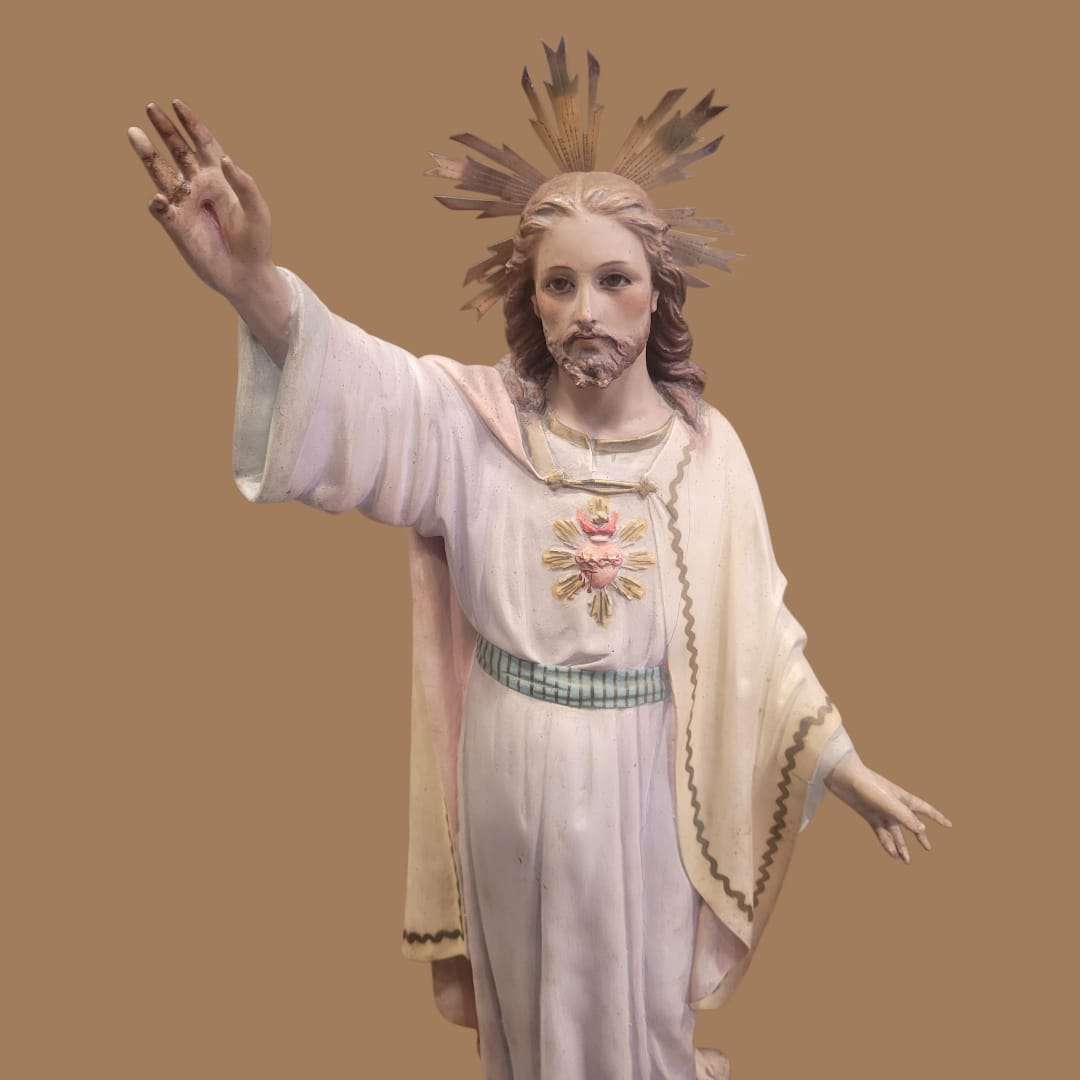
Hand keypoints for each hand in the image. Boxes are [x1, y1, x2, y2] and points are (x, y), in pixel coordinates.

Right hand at [127, 99, 273, 303]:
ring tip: (134, 133)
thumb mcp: (257, 210)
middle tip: (150, 107)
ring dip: (147, 154)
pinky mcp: (175, 225)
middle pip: (177, 150)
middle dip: (164, 129)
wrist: (245, 273)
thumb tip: (225, 159)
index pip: (203, 143)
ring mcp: (185, 203)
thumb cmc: (255, 241)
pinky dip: (158, 202)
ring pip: (161, 173)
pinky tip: (160, 198)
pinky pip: (161, 209)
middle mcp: (199, 185)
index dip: (191, 123)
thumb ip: (244, 184)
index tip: (176, 103)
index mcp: (219, 177)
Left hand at [824, 752, 951, 863]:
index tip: (949, 825)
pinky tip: (891, 854)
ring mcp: (881, 810)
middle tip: (928, 848)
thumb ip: (904, 816)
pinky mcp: (868, 814)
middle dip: (920, 835)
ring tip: (907, 861)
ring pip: (895, 832)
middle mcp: (894, 805)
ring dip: (901, 845)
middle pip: (910, 823)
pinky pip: (881, 832)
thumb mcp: (888, 802)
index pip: (925, 809)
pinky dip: (887, 843)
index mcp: (903, 798)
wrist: (843, 777)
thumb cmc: (867, 785)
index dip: (937, 817)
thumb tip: (921, 828)